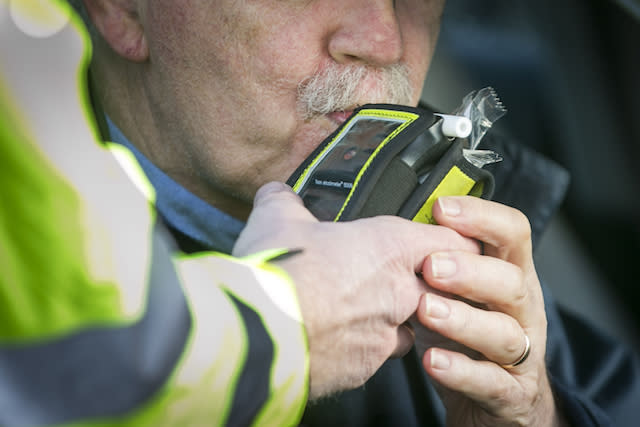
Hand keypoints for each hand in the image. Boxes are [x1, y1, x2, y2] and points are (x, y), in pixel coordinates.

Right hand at [233, 182, 479, 399]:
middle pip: (439, 289)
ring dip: (394, 320)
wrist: (257, 331)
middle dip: (424, 285)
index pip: (449, 242)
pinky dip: (363, 349)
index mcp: (390, 247)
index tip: (449, 243)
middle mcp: (399, 292)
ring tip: (361, 311)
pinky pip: (376, 357)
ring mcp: (385, 334)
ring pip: (410, 327)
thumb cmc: (278, 272)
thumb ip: (284, 201)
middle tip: (399, 279)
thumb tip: (278, 194)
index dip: (452, 242)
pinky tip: (338, 340)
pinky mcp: (364, 368)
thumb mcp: (276, 218)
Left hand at [412, 196, 565, 425]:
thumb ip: (443, 262)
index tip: (442, 208)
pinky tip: (432, 360)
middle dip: (470, 270)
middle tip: (431, 267)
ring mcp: (521, 354)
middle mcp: (522, 311)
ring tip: (425, 310)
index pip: (511, 233)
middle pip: (512, 282)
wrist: (495, 403)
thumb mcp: (459, 293)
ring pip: (503, 333)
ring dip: (463, 319)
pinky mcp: (510, 394)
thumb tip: (405, 226)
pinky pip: (490, 382)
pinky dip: (461, 371)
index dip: (481, 216)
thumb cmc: (470, 338)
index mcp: (510, 275)